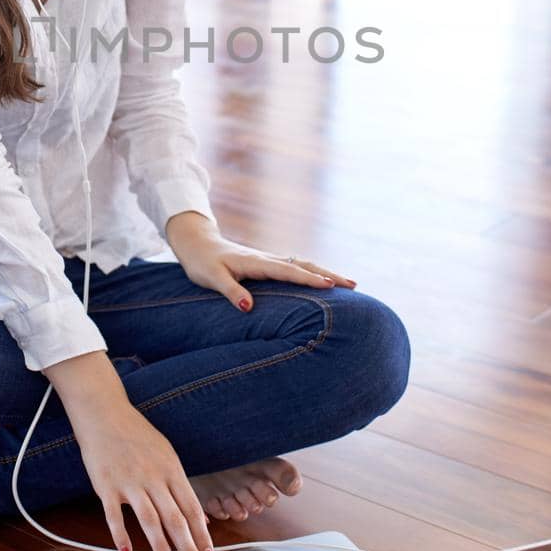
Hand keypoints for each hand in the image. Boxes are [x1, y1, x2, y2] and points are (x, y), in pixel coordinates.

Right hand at [70, 399, 213, 550]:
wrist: (104, 412)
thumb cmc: (136, 435)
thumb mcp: (166, 455)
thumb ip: (179, 485)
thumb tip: (198, 517)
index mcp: (171, 469)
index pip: (192, 508)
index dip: (203, 535)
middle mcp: (153, 477)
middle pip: (176, 519)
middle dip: (190, 549)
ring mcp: (129, 481)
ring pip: (149, 519)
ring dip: (160, 547)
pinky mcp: (106, 485)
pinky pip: (114, 515)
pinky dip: (121, 535)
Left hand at [165, 212, 356, 312]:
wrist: (197, 243)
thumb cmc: (202, 263)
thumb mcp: (211, 278)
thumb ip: (230, 291)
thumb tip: (247, 307)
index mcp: (256, 262)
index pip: (289, 271)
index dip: (310, 280)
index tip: (332, 286)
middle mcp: (267, 258)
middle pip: (304, 265)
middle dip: (329, 274)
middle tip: (353, 284)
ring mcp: (269, 260)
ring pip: (303, 265)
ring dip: (324, 273)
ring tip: (346, 283)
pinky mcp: (267, 263)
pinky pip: (295, 267)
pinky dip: (312, 273)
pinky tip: (322, 280)